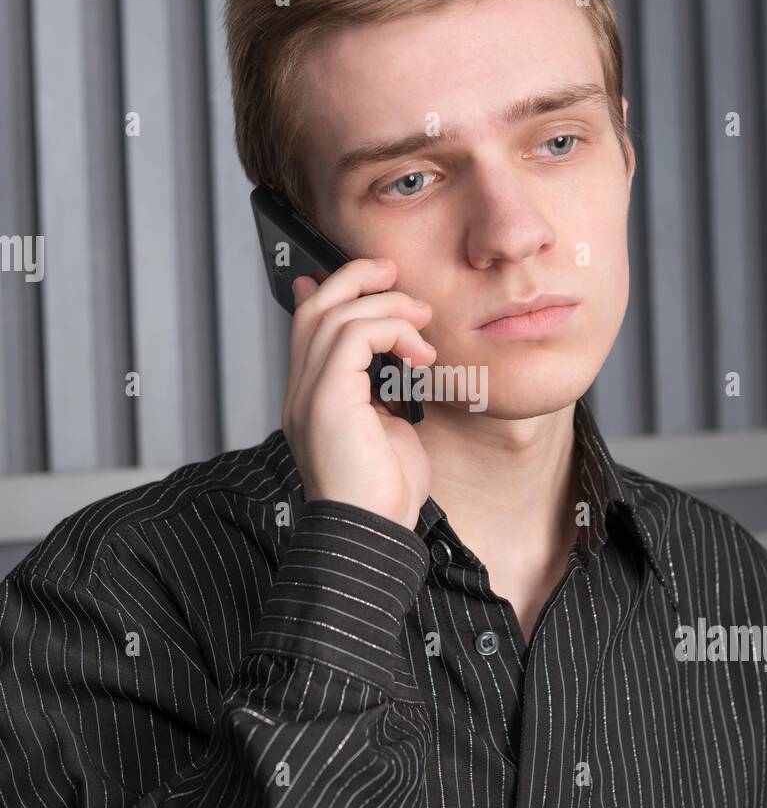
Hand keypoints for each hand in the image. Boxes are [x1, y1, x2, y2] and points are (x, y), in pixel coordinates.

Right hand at [282, 258, 435, 531]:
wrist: (373, 534)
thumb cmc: (384, 493)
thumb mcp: (389, 429)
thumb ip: (385, 393)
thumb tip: (398, 364)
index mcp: (313, 398)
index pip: (309, 327)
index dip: (332, 290)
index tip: (374, 277)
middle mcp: (302, 391)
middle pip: (314, 308)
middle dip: (355, 279)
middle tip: (395, 273)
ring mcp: (309, 394)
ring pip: (334, 314)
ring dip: (387, 306)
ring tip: (423, 320)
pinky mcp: (327, 399)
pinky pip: (354, 336)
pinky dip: (392, 331)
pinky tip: (419, 355)